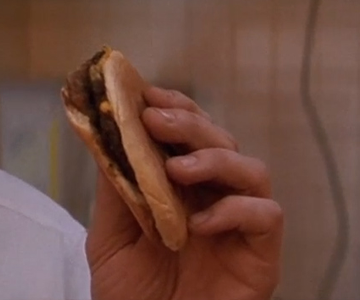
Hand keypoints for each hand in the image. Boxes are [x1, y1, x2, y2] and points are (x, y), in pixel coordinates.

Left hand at [87, 86, 282, 299]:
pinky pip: (266, 216)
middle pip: (220, 141)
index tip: (145, 94)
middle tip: (155, 119)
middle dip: (188, 122)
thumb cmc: (131, 295)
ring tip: (177, 170)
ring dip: (215, 159)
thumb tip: (107, 135)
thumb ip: (114, 190)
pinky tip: (200, 223)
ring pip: (251, 169)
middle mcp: (213, 198)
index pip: (186, 134)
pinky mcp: (261, 255)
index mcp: (178, 188)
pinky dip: (236, 210)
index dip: (172, 107)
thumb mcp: (109, 237)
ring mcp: (239, 225)